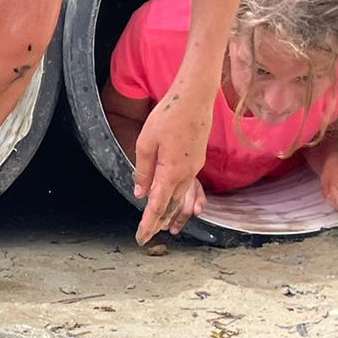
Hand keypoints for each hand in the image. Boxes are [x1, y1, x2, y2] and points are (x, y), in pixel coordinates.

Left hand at [132, 88, 211, 243]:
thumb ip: (143, 171)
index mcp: (171, 172)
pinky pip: (188, 186)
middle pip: (171, 206)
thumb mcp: (146, 143)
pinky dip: (180, 199)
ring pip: (182, 197)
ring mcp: (194, 167)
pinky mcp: (197, 160)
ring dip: (172, 213)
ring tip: (166, 228)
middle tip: (149, 236)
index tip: (141, 238)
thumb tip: (141, 193)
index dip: (148, 223)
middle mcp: (186, 174)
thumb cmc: (168, 116)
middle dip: (160, 222)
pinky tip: (177, 202)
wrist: (195, 98)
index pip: (157, 206)